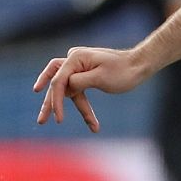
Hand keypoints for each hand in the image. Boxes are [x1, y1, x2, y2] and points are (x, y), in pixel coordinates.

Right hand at [33, 46, 148, 131]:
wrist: (139, 65)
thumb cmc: (123, 71)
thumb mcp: (100, 78)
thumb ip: (78, 82)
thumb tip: (65, 87)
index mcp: (76, 57)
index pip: (58, 81)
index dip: (56, 101)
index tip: (59, 119)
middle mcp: (74, 59)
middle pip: (55, 83)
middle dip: (50, 104)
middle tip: (41, 122)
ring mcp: (78, 66)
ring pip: (66, 89)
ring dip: (66, 107)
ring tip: (59, 122)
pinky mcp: (85, 74)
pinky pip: (78, 91)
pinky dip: (82, 106)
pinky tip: (91, 123)